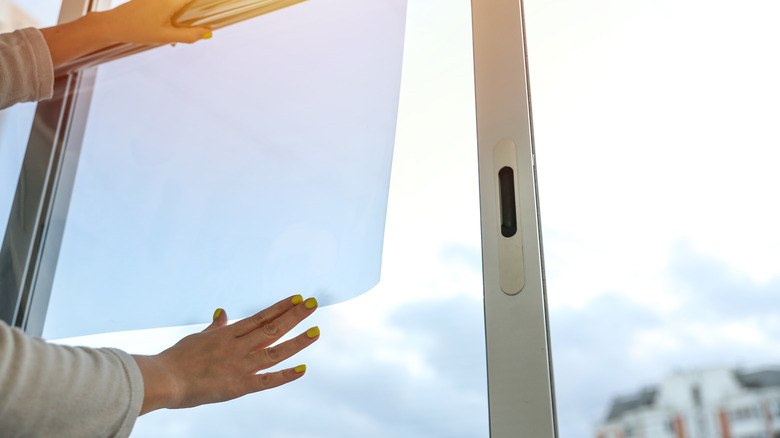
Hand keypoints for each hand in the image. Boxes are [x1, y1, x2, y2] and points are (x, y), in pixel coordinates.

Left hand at [40, 0, 212, 67]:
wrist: (112, 24)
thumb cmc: (138, 31)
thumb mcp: (166, 37)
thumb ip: (189, 35)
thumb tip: (208, 32)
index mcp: (171, 1)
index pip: (195, 0)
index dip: (207, 4)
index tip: (218, 6)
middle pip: (188, 3)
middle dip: (195, 11)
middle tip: (199, 25)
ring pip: (178, 3)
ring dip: (183, 14)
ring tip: (178, 28)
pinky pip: (169, 3)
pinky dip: (174, 11)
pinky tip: (167, 26)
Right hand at [133, 295, 319, 413]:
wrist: (163, 379)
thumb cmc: (176, 359)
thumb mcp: (197, 338)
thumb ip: (215, 327)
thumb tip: (223, 313)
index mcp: (228, 334)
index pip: (261, 317)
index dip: (281, 307)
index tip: (298, 298)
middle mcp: (238, 346)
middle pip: (272, 328)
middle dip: (295, 316)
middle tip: (314, 304)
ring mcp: (239, 365)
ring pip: (274, 351)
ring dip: (297, 341)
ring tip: (316, 331)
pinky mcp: (238, 386)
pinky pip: (266, 381)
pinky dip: (285, 376)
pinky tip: (302, 369)